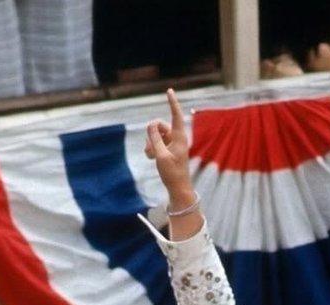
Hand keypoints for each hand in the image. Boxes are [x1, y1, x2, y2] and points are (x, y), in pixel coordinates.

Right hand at [145, 88, 194, 207]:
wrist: (178, 189)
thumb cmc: (172, 174)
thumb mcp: (161, 155)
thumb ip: (155, 138)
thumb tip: (151, 123)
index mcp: (179, 138)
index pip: (176, 116)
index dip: (172, 103)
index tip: (169, 90)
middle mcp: (177, 139)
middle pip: (160, 125)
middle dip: (151, 133)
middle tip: (150, 148)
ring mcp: (172, 144)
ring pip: (156, 135)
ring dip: (150, 143)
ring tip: (150, 156)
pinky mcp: (168, 150)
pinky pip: (157, 143)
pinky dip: (152, 148)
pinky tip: (151, 158)